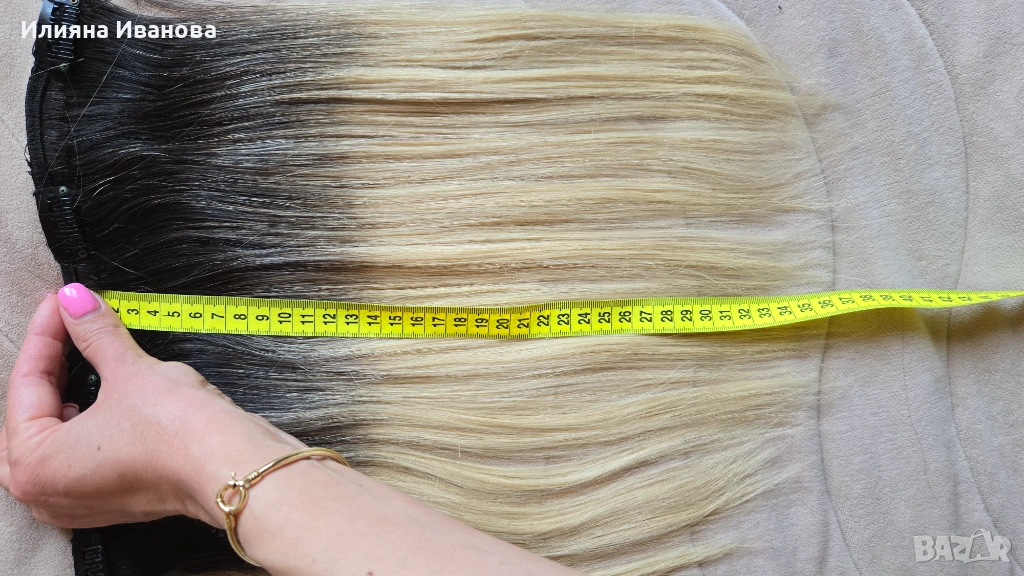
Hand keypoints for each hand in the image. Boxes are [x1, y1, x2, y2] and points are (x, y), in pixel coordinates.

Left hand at [0, 284, 301, 528]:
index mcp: (31, 466)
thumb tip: (77, 302)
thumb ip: (94, 333)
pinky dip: (88, 419)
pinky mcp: (112, 498)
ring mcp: (79, 501)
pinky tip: (102, 390)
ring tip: (83, 350)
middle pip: (33, 412)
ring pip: (57, 433)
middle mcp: (46, 492)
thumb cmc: (180, 436)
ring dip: (69, 391)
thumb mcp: (129, 371)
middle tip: (68, 322)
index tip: (62, 301)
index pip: (26, 383)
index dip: (47, 332)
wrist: (235, 467)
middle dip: (52, 364)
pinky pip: (82, 451)